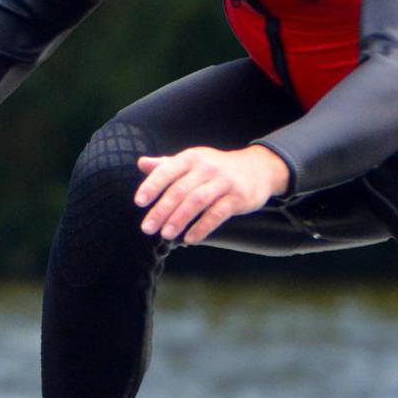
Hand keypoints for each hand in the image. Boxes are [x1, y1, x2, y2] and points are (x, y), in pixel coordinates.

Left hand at [132, 143, 287, 244]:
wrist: (258, 168)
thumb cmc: (216, 168)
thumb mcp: (192, 162)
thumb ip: (167, 165)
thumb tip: (142, 163)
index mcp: (191, 158)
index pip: (167, 171)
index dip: (152, 186)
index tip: (139, 202)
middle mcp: (207, 167)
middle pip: (180, 190)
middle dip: (161, 210)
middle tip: (147, 228)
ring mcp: (224, 182)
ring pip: (197, 201)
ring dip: (179, 219)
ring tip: (165, 234)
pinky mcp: (238, 197)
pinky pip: (217, 214)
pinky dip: (202, 227)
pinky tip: (190, 238)